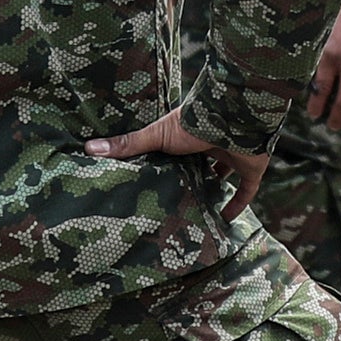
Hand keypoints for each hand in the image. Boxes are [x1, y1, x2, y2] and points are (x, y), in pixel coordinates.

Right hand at [91, 103, 269, 207]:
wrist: (235, 120)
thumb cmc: (194, 124)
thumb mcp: (157, 136)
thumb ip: (128, 145)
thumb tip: (89, 148)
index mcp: (190, 134)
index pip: (177, 149)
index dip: (169, 161)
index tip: (156, 178)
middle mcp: (212, 144)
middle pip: (200, 162)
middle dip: (191, 176)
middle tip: (175, 198)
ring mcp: (233, 155)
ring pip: (223, 173)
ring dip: (214, 187)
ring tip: (198, 209)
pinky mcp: (251, 168)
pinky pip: (246, 190)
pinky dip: (238, 204)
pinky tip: (226, 220)